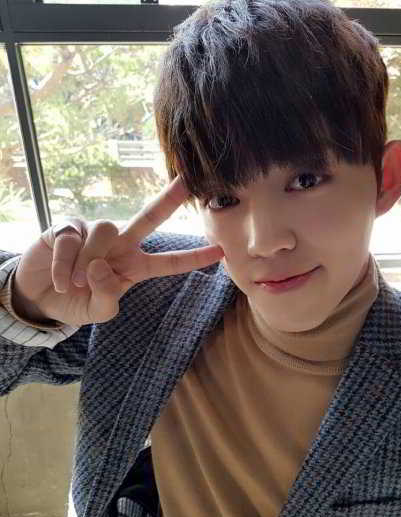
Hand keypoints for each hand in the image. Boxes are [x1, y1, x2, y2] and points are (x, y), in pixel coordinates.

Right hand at [12, 177, 223, 326]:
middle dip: (169, 199)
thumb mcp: (98, 312)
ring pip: (105, 231)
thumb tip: (100, 266)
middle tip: (188, 181)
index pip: (168, 262)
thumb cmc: (76, 303)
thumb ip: (107, 295)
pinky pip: (72, 241)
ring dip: (88, 263)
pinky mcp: (67, 227)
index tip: (221, 251)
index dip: (193, 258)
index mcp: (134, 266)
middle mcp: (119, 244)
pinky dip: (64, 266)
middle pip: (149, 218)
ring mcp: (93, 232)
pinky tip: (59, 280)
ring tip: (74, 284)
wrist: (40, 298)